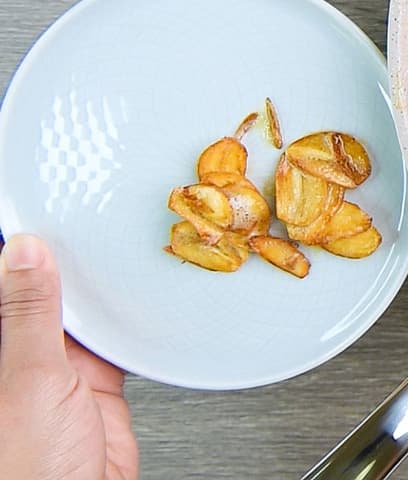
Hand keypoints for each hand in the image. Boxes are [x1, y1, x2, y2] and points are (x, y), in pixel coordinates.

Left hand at [0, 234, 138, 478]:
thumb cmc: (31, 471)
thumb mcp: (30, 379)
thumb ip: (30, 315)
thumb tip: (23, 251)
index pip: (4, 283)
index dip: (17, 246)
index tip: (37, 209)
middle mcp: (19, 358)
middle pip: (42, 294)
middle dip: (62, 263)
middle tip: (86, 218)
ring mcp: (57, 373)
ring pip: (80, 314)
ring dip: (98, 292)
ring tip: (116, 250)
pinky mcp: (95, 387)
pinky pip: (113, 342)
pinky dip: (128, 323)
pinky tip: (139, 302)